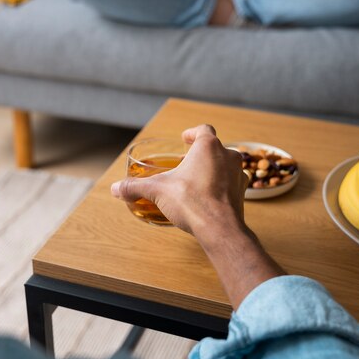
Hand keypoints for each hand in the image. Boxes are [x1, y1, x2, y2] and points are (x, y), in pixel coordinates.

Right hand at [111, 125, 284, 307]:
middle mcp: (228, 155)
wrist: (219, 228)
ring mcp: (238, 174)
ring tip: (197, 180)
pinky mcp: (242, 192)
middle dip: (201, 154)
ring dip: (213, 168)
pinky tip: (209, 197)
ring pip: (226, 164)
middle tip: (187, 162)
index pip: (204, 130)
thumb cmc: (191, 201)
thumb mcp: (157, 190)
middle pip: (215, 147)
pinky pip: (232, 183)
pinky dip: (222, 186)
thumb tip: (116, 188)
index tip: (185, 138)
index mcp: (208, 147)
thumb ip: (135, 187)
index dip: (193, 133)